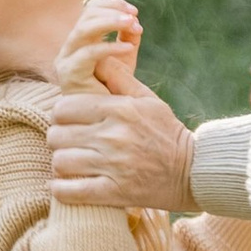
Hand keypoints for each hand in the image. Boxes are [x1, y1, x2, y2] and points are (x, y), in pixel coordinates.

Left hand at [47, 70, 197, 213]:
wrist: (193, 172)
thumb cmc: (166, 132)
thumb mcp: (147, 99)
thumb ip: (120, 78)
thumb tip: (97, 58)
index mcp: (120, 110)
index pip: (64, 107)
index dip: (60, 114)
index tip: (68, 120)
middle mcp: (114, 136)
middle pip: (57, 134)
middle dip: (59, 138)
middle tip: (68, 142)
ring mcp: (113, 166)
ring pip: (61, 162)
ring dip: (62, 163)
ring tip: (71, 162)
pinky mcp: (114, 193)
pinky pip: (71, 192)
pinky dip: (61, 190)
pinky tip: (64, 186)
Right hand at [54, 0, 141, 92]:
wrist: (106, 122)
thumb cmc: (113, 91)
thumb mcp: (125, 59)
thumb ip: (128, 37)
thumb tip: (134, 21)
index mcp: (81, 40)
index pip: (90, 9)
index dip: (112, 4)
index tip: (134, 11)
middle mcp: (70, 47)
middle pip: (86, 15)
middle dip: (113, 12)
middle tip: (134, 18)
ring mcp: (66, 60)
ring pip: (84, 29)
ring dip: (110, 23)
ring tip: (132, 24)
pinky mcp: (68, 74)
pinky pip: (88, 53)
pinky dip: (109, 47)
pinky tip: (128, 48)